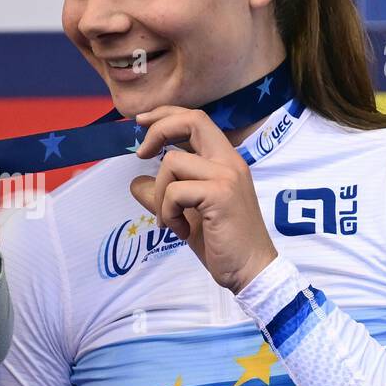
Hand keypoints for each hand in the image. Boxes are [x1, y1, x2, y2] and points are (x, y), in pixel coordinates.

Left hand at [129, 105, 277, 293]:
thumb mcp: (186, 214)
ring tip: (169, 221)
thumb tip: (136, 183)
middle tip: (140, 153)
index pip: (197, 120)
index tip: (141, 122)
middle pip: (193, 120)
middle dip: (159, 129)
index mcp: (225, 161)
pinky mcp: (220, 194)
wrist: (250, 270)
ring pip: (173, 161)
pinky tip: (179, 231)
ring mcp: (227, 176)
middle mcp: (230, 162)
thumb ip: (164, 195)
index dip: (167, 115)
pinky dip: (167, 212)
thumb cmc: (222, 243)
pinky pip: (174, 190)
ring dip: (160, 194)